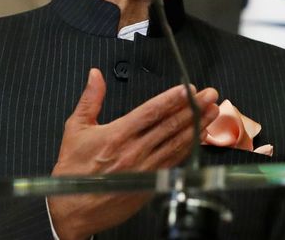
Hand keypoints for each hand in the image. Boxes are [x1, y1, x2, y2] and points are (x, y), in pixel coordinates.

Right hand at [48, 68, 218, 239]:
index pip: (151, 112)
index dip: (173, 99)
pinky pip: (175, 161)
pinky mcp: (151, 182)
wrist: (72, 210)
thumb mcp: (75, 129)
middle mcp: (134, 151)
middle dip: (193, 107)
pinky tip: (200, 137)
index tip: (189, 88)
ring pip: (177, 142)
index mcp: (117, 135)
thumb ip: (90, 99)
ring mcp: (145, 168)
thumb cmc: (73, 171)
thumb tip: (96, 75)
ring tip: (212, 111)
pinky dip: (190, 148)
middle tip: (209, 95)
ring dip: (197, 125)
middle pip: (170, 125)